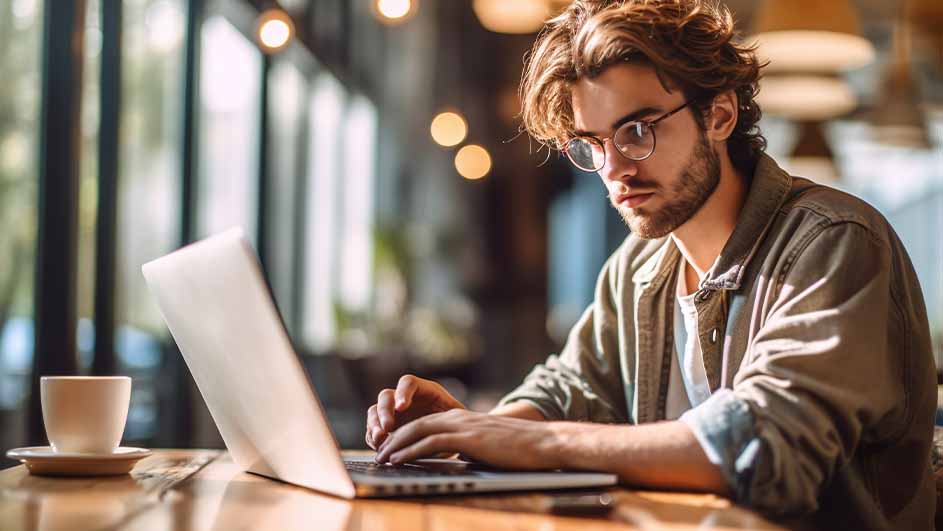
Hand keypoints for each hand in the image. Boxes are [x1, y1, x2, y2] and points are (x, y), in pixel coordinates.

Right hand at [365, 375, 464, 449]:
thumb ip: (449, 418)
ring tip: (380, 439)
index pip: (408, 383)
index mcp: (423, 390)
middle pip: (386, 397)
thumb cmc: (458, 426)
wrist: (454, 440)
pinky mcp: (386, 431)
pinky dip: (373, 439)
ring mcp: (393, 414)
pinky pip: (372, 431)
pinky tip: (379, 448)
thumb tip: (441, 426)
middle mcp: (404, 399)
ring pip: (374, 412)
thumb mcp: (458, 419)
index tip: (402, 407)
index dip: (403, 393)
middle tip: (388, 427)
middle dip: (384, 412)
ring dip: (374, 425)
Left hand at [374, 409, 562, 469]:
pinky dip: (411, 451)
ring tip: (382, 458)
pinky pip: (430, 442)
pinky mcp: (466, 438)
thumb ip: (468, 448)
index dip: (404, 436)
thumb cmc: (517, 449)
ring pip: (418, 431)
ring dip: (397, 445)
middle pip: (415, 425)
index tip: (391, 449)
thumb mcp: (486, 446)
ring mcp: (461, 426)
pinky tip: (399, 459)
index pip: (424, 424)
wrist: (541, 443)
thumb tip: (457, 460)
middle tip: (378, 454)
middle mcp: (457, 418)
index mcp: (461, 419)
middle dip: (394, 439)